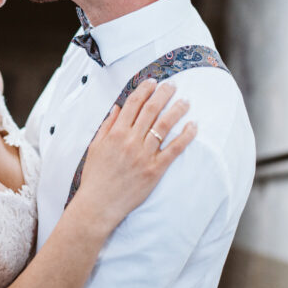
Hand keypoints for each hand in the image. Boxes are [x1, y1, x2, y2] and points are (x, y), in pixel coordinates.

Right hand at [75, 79, 195, 228]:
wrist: (99, 204)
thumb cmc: (95, 177)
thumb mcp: (95, 147)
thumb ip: (107, 126)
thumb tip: (117, 107)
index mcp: (115, 133)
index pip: (133, 104)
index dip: (144, 90)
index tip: (153, 82)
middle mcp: (130, 141)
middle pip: (151, 110)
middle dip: (163, 94)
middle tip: (173, 86)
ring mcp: (144, 155)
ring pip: (164, 126)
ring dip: (176, 110)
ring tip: (185, 101)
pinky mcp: (155, 170)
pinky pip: (174, 149)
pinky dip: (185, 136)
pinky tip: (193, 126)